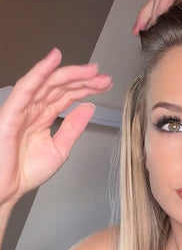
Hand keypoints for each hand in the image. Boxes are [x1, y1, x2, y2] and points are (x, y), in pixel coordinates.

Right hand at [0, 48, 112, 205]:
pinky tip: (53, 60)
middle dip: (83, 80)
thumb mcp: (59, 149)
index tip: (104, 84)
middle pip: (60, 86)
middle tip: (103, 77)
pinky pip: (26, 88)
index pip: (67, 95)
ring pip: (47, 83)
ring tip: (89, 70)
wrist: (6, 190)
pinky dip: (39, 72)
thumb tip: (88, 108)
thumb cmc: (24, 172)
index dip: (86, 88)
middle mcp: (33, 109)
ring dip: (69, 74)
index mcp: (43, 116)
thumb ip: (73, 128)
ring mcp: (22, 109)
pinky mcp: (11, 112)